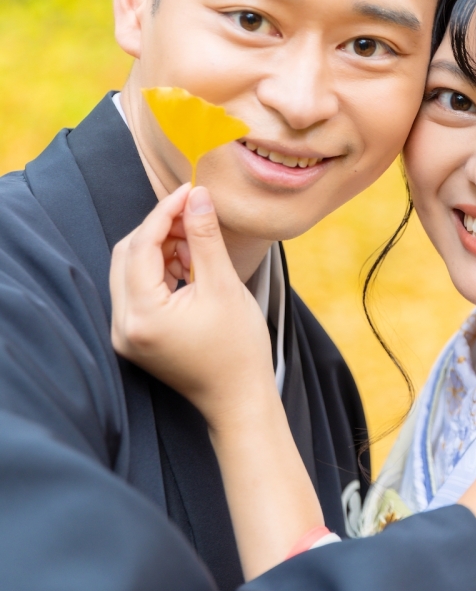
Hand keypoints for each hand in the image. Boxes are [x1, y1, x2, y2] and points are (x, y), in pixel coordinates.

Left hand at [110, 183, 273, 423]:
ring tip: (197, 245)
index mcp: (142, 314)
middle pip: (127, 255)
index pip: (141, 246)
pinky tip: (188, 266)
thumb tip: (197, 196)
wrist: (238, 399)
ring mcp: (125, 333)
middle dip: (159, 229)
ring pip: (130, 270)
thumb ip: (206, 237)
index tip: (189, 191)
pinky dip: (159, 270)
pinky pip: (137, 289)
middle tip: (193, 214)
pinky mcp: (134, 336)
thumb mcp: (224, 286)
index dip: (164, 212)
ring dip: (159, 248)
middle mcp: (122, 325)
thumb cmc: (237, 350)